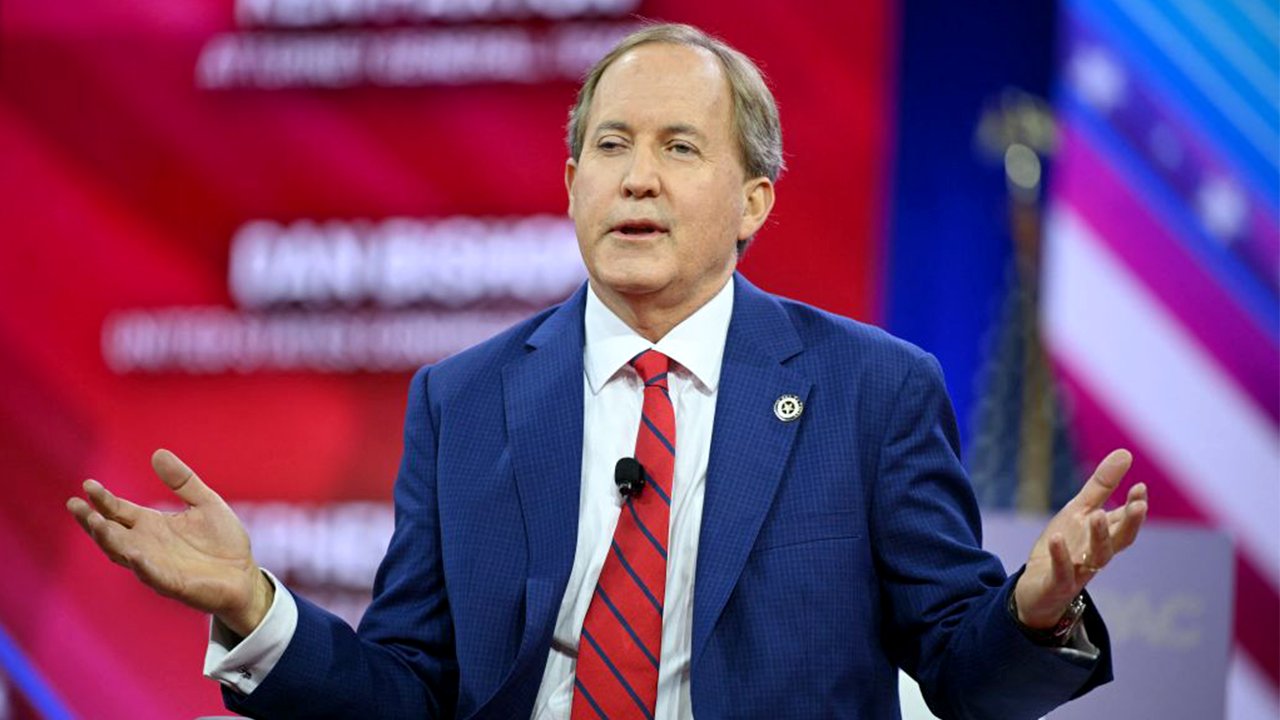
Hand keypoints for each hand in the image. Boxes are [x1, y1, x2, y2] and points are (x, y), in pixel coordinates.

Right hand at [65, 449, 272, 636]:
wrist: (245, 575)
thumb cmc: (223, 541)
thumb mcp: (205, 502)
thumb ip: (182, 481)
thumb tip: (158, 453)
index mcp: (152, 525)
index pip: (119, 511)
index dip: (103, 499)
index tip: (88, 484)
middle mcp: (147, 545)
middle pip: (111, 533)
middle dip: (92, 520)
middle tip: (75, 505)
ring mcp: (157, 566)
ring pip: (123, 554)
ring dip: (109, 540)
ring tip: (97, 523)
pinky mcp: (173, 584)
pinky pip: (153, 576)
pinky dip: (142, 566)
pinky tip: (135, 554)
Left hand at [1013, 449, 1147, 628]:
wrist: (1036, 588)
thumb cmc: (1064, 547)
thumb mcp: (1079, 512)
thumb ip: (1101, 487)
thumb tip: (1126, 453)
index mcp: (1103, 537)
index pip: (1124, 522)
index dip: (1134, 507)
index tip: (1140, 487)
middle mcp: (1096, 555)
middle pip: (1119, 540)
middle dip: (1130, 523)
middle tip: (1140, 505)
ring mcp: (1078, 571)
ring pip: (1097, 558)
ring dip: (1100, 537)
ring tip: (1098, 515)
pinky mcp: (1056, 584)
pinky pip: (1061, 572)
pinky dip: (1061, 556)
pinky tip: (1057, 537)